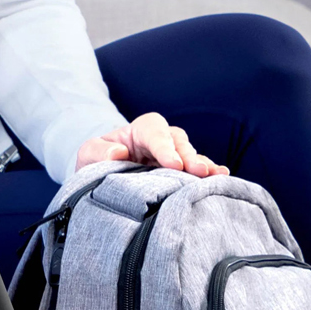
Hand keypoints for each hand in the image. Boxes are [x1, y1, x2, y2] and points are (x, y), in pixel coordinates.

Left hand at [75, 112, 227, 176]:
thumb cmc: (98, 161)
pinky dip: (209, 175)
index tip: (173, 163)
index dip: (165, 147)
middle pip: (179, 143)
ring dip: (202, 167)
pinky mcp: (181, 173)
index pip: (155, 132)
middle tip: (198, 172)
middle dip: (189, 157)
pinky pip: (197, 172)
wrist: (103, 177)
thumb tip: (118, 153)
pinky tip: (222, 179)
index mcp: (141, 130)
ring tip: (214, 177)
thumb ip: (98, 151)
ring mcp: (175, 156)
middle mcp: (162, 140)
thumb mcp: (88, 154)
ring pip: (192, 157)